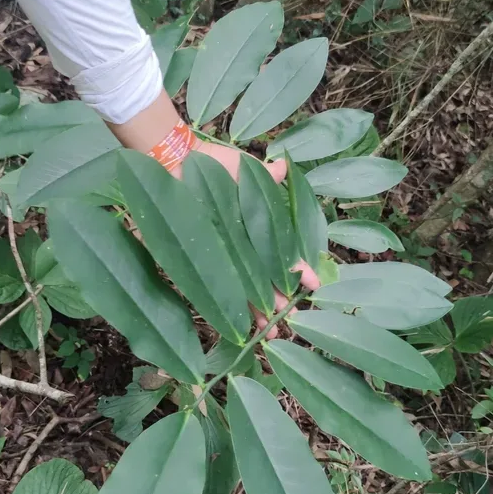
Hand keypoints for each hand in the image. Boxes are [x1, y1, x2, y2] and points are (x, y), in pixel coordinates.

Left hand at [172, 138, 320, 337]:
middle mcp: (244, 248)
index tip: (314, 285)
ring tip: (270, 330)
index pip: (283, 256)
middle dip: (280, 301)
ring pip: (244, 290)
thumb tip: (283, 167)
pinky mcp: (201, 263)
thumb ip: (265, 177)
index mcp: (259, 230)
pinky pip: (214, 289)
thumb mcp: (244, 170)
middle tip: (293, 319)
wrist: (177, 163)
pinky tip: (237, 325)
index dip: (299, 270)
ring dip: (257, 311)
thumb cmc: (215, 166)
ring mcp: (224, 258)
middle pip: (265, 280)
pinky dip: (225, 307)